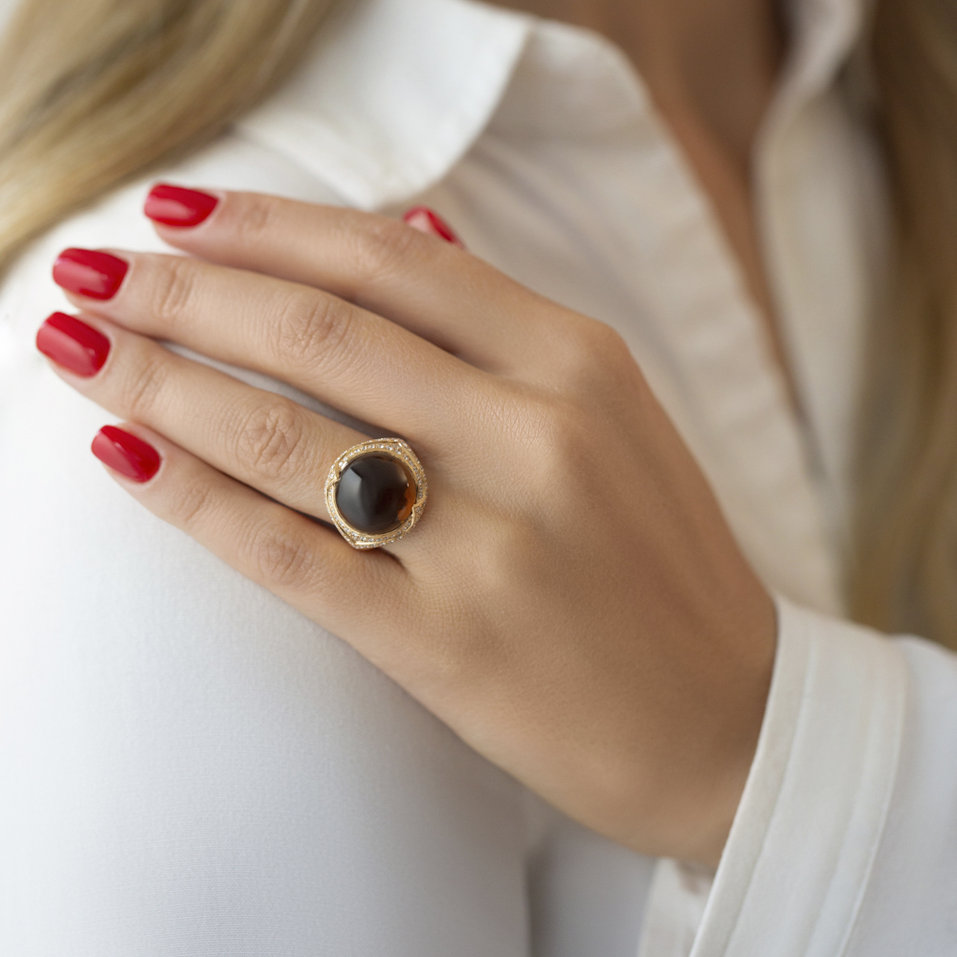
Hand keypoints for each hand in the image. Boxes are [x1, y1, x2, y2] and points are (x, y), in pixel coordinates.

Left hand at [38, 185, 776, 869]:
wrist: (729, 716)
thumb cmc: (662, 563)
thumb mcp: (616, 415)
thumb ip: (508, 327)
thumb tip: (412, 230)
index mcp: (578, 364)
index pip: (389, 260)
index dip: (266, 226)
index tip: (177, 212)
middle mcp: (533, 435)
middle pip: (318, 330)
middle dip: (183, 291)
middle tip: (94, 269)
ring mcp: (488, 542)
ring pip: (284, 435)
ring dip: (161, 382)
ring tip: (79, 347)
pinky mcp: (445, 644)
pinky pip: (288, 555)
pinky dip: (194, 501)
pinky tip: (127, 459)